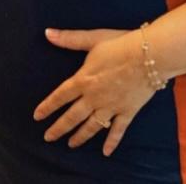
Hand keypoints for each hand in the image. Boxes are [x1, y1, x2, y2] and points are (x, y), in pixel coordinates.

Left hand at [33, 27, 152, 156]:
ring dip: (80, 136)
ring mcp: (111, 107)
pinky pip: (118, 130)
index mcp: (84, 80)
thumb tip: (47, 33)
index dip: (47, 106)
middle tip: (48, 137)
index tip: (37, 117)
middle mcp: (94, 97)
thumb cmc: (120, 44)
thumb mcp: (92, 39)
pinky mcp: (127, 111)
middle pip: (73, 116)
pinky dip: (111, 142)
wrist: (149, 56)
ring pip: (92, 126)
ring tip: (71, 145)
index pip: (60, 96)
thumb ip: (69, 39)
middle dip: (59, 128)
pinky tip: (106, 152)